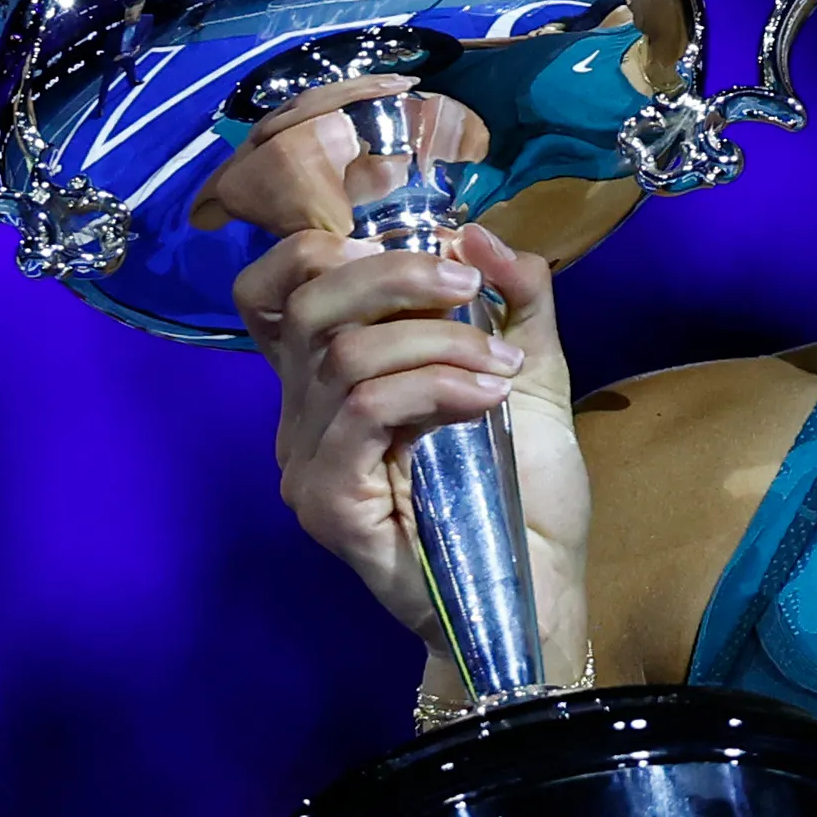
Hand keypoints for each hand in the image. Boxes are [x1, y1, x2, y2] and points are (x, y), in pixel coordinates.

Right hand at [227, 112, 587, 697]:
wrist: (541, 585)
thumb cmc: (526, 487)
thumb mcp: (528, 368)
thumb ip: (513, 296)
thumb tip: (476, 230)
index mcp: (332, 373)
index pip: (276, 284)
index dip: (330, 243)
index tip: (422, 246)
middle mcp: (302, 412)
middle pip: (307, 297)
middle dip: (397, 273)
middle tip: (470, 288)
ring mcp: (307, 459)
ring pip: (345, 352)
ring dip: (438, 340)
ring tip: (501, 368)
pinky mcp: (326, 502)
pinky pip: (365, 410)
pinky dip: (434, 385)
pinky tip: (487, 398)